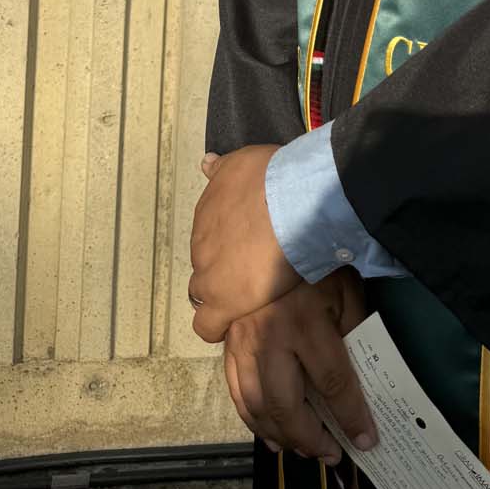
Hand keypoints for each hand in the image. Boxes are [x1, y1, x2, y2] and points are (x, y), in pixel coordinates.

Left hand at [190, 146, 304, 341]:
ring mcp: (209, 276)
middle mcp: (201, 245)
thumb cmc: (269, 177)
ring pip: (204, 294)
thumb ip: (221, 167)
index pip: (208, 239)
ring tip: (248, 296)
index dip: (226, 245)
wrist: (289, 202)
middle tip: (250, 269)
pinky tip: (232, 324)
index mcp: (205, 215)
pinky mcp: (223, 303)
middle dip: (223, 268)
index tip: (244, 247)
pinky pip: (207, 326)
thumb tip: (205, 162)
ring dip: (221, 295)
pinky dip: (216, 327)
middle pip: (205, 265)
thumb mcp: (240, 161)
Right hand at [223, 269, 376, 462]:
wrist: (267, 231)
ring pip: (257, 405)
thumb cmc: (314, 260)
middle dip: (311, 438)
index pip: (332, 381)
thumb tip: (363, 372)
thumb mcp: (345, 287)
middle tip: (331, 454)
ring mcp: (243, 341)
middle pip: (287, 404)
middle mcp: (271, 336)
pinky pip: (237, 392)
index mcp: (306, 320)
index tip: (366, 439)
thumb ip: (354, 328)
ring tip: (305, 450)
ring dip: (282, 436)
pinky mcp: (228, 343)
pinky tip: (270, 434)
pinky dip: (253, 421)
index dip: (351, 415)